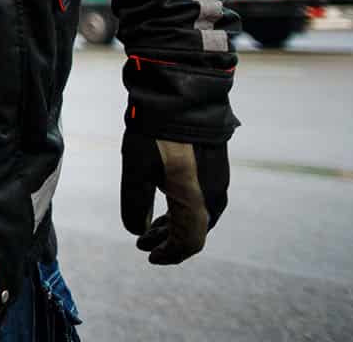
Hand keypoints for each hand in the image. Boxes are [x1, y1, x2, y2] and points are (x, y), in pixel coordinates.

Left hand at [120, 127, 228, 263]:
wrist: (181, 96)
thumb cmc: (156, 133)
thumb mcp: (136, 169)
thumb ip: (135, 204)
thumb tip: (137, 230)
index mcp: (198, 202)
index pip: (188, 243)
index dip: (169, 255)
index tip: (149, 256)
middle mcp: (214, 196)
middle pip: (194, 231)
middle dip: (167, 241)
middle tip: (142, 243)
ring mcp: (218, 181)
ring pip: (197, 215)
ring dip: (173, 225)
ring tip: (148, 227)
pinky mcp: (215, 167)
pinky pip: (200, 199)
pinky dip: (181, 208)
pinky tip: (163, 201)